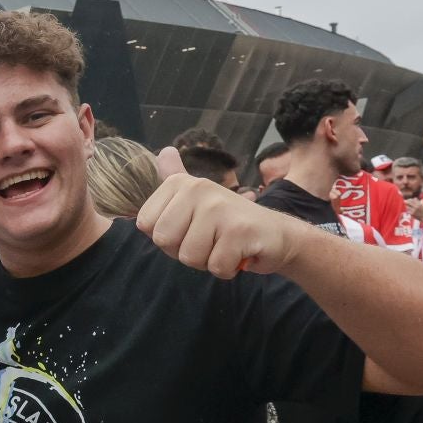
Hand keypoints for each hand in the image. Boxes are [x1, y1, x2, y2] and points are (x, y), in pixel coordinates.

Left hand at [135, 148, 297, 277]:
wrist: (276, 234)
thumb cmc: (229, 222)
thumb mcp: (198, 200)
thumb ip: (176, 178)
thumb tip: (162, 153)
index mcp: (181, 183)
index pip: (146, 224)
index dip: (167, 237)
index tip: (191, 229)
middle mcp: (198, 189)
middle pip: (164, 241)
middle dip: (184, 251)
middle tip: (209, 240)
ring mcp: (219, 208)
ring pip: (189, 256)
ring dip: (207, 261)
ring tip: (224, 245)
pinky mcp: (239, 230)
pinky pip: (215, 266)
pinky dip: (227, 269)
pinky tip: (238, 253)